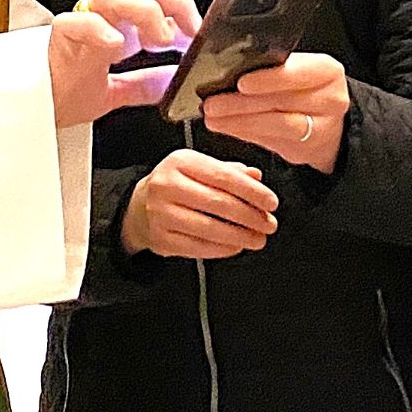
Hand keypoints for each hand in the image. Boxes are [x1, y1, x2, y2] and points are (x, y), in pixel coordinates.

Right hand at [47, 0, 198, 127]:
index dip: (179, 7)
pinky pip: (77, 21)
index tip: (196, 31)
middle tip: (184, 31)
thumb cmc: (62, 94)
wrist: (28, 113)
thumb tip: (174, 80)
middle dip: (167, 0)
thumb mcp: (116, 92)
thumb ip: (146, 84)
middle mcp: (100, 20)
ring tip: (157, 40)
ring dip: (142, 11)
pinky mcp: (59, 39)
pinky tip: (116, 44)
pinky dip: (99, 28)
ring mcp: (80, 26)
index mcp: (116, 27)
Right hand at [122, 148, 279, 260]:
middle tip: (269, 224)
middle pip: (218, 203)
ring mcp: (161, 213)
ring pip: (209, 228)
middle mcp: (167, 185)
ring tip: (258, 239)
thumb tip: (257, 176)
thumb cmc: (178, 185)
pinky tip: (236, 247)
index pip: (224, 176)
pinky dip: (222, 249)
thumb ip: (230, 171)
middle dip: (250, 216)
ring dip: (240, 236)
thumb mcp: (200, 168)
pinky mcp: (161, 239)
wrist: (140, 207)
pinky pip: (198, 247)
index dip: (252, 191)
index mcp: (181, 161)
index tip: (271, 203)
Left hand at [200, 53, 350, 174]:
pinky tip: (226, 127)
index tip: (241, 83)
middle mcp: (330, 100)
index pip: (299, 73)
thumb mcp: (297, 69)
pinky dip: (245, 133)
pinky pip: (271, 141)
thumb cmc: (303, 88)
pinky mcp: (306, 150)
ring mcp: (321, 128)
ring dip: (240, 121)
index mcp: (327, 71)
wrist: (326, 120)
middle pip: (283, 101)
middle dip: (243, 103)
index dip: (269, 79)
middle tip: (212, 103)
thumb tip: (227, 66)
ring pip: (277, 125)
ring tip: (213, 117)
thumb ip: (271, 66)